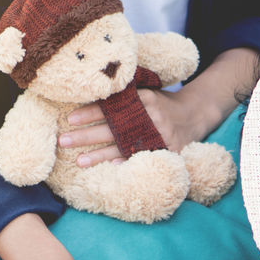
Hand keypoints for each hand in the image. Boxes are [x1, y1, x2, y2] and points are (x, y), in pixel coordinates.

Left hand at [59, 47, 259, 165]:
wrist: (196, 114)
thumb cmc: (161, 103)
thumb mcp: (146, 92)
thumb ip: (124, 94)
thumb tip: (89, 90)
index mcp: (142, 98)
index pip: (111, 106)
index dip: (90, 112)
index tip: (69, 118)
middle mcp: (150, 115)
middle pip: (112, 128)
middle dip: (86, 136)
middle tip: (64, 141)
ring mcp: (160, 134)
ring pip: (124, 146)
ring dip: (99, 156)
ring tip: (79, 162)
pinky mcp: (167, 149)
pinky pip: (144, 158)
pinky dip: (127, 163)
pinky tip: (111, 169)